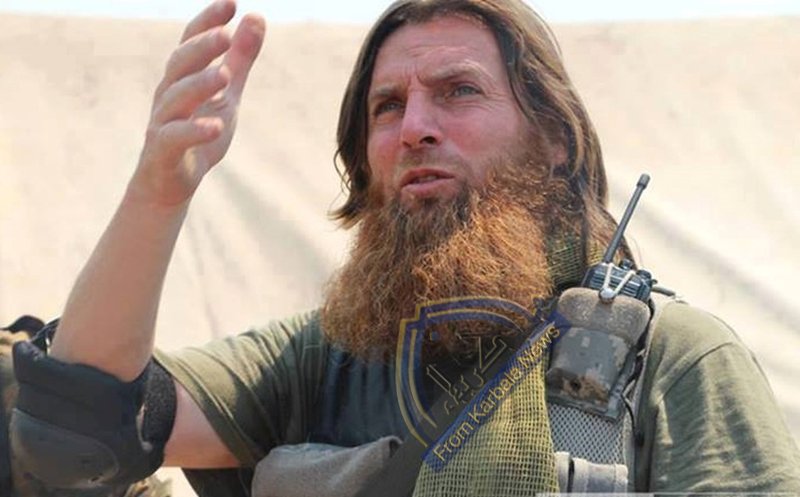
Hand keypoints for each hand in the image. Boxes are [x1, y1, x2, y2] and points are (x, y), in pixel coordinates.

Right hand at [128, 0, 264, 206]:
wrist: (169, 183)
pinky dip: (195, 130)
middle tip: (226, 34)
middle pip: (180, 64)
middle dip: (202, 47)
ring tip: (225, 75)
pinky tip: (216, 126)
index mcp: (183, 77)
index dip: (208, 20)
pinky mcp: (162, 151)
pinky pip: (175, 137)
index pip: (192, 41)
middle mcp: (168, 94)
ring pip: (176, 98)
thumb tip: (257, 16)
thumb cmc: (198, 133)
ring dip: (199, 85)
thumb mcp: (227, 94)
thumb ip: (240, 58)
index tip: (230, 2)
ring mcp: (162, 122)